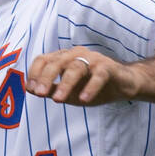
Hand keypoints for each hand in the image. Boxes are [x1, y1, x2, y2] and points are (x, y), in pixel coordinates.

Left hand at [26, 48, 142, 105]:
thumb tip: (30, 89)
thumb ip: (51, 89)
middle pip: (56, 62)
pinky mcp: (108, 67)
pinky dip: (90, 87)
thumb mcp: (68, 92)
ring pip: (76, 68)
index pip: (43, 60)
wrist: (124, 85)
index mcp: (63, 58)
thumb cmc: (91, 87)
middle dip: (46, 78)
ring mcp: (93, 59)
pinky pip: (98, 76)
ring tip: (58, 100)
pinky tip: (84, 99)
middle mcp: (76, 55)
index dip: (35, 73)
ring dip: (65, 84)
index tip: (31, 89)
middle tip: (40, 94)